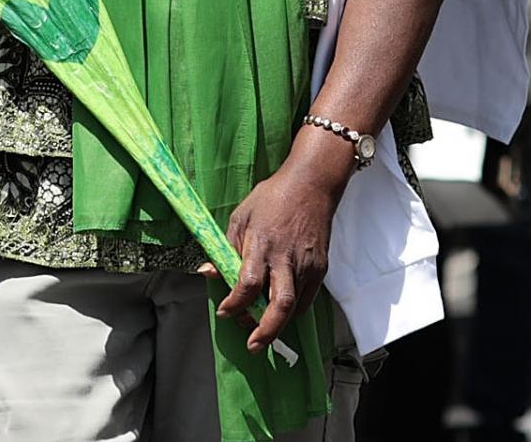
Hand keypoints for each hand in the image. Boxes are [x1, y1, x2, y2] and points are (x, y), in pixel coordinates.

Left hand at [212, 136, 349, 352]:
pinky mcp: (320, 268)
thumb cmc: (272, 198)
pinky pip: (306, 300)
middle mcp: (286, 259)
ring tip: (260, 329)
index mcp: (262, 244)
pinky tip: (278, 310)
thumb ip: (226, 248)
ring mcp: (306, 265)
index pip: (248, 283)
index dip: (234, 303)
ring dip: (276, 325)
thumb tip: (210, 273)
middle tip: (252, 344)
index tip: (224, 311)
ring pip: (294, 308)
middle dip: (265, 331)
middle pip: (279, 305)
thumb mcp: (241, 216)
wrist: (311, 186)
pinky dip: (291, 311)